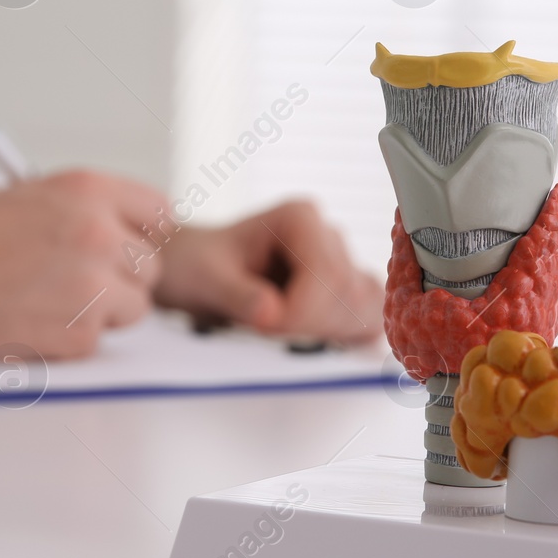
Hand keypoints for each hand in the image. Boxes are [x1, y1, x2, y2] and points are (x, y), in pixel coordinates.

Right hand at [0, 170, 170, 360]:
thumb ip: (82, 207)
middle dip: (123, 276)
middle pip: (152, 264)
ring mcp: (93, 284)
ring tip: (52, 301)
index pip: (158, 212)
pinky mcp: (80, 332)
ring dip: (104, 309)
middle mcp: (99, 232)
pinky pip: (100, 338)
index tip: (129, 246)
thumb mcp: (27, 197)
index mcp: (86, 190)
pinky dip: (74, 336)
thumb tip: (123, 226)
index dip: (142, 234)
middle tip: (83, 282)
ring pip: (135, 305)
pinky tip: (33, 321)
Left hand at [152, 201, 382, 345]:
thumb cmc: (197, 264)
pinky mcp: (342, 288)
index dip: (301, 312)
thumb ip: (238, 296)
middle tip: (265, 330)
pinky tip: (305, 338)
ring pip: (363, 307)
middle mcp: (327, 234)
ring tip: (282, 331)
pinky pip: (365, 318)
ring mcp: (339, 262)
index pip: (327, 274)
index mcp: (299, 219)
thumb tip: (271, 314)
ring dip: (326, 333)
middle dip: (309, 325)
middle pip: (347, 293)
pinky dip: (341, 337)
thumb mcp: (206, 279)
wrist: (192, 267)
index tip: (264, 327)